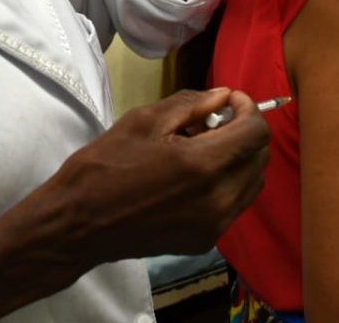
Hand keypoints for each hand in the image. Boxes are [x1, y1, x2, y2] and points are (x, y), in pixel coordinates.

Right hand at [49, 88, 269, 260]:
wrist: (78, 224)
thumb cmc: (105, 166)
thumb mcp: (143, 121)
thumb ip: (191, 105)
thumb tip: (223, 97)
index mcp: (203, 165)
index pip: (256, 133)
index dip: (247, 109)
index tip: (227, 101)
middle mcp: (218, 199)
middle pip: (260, 158)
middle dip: (244, 132)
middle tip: (212, 121)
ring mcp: (214, 225)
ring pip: (251, 183)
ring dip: (238, 158)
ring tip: (203, 147)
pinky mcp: (204, 241)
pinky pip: (233, 204)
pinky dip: (227, 183)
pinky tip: (195, 174)